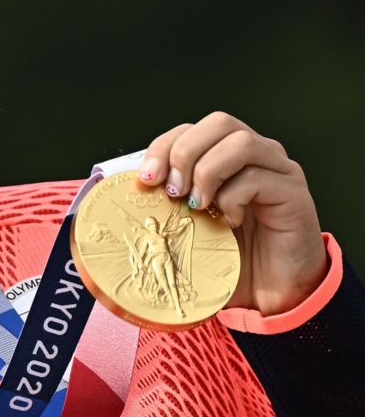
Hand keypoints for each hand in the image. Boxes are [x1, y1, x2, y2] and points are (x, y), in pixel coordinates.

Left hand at [137, 111, 326, 315]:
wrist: (272, 294)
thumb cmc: (229, 258)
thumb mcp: (187, 228)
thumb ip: (163, 205)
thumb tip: (121, 194)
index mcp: (224, 156)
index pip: (190, 130)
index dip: (163, 146)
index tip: (146, 179)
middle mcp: (255, 154)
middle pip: (218, 122)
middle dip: (184, 153)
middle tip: (171, 192)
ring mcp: (278, 169)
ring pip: (240, 142)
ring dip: (208, 172)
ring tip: (197, 206)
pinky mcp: (294, 192)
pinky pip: (259, 177)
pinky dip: (233, 197)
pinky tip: (230, 222)